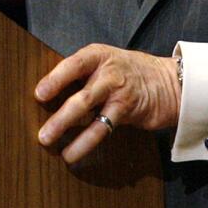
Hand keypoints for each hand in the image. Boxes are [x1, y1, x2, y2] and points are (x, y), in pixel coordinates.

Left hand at [34, 44, 180, 163]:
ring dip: (72, 133)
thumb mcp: (104, 64)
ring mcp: (119, 91)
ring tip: (58, 150)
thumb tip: (46, 94)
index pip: (73, 65)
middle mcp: (108, 71)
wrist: (168, 81)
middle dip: (61, 117)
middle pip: (82, 95)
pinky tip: (74, 152)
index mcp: (97, 55)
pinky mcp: (128, 109)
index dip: (55, 79)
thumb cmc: (127, 72)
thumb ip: (81, 75)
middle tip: (43, 135)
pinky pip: (104, 127)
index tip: (39, 94)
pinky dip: (87, 142)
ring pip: (92, 113)